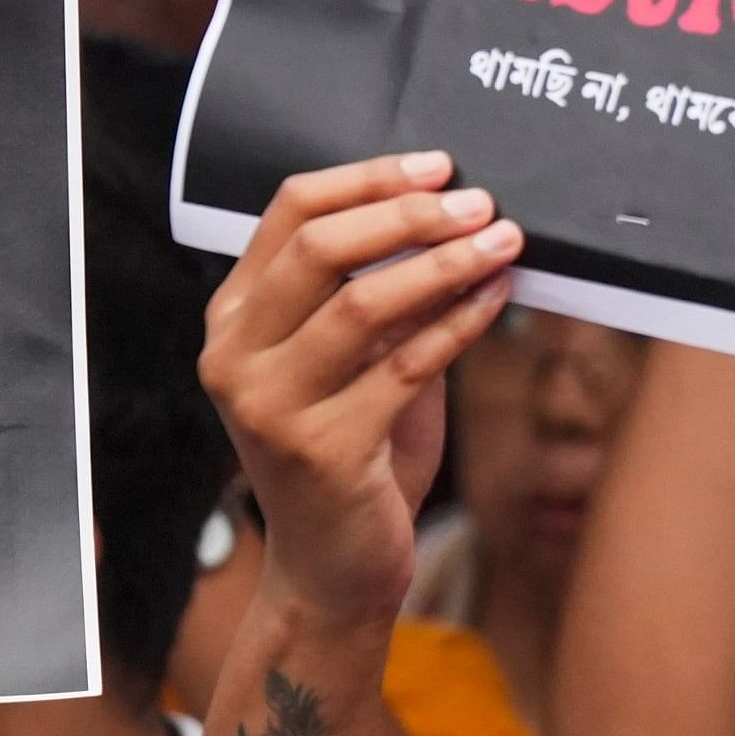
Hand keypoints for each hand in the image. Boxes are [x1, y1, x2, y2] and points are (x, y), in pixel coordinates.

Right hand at [197, 154, 522, 636]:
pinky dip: (458, 323)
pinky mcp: (322, 449)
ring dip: (443, 263)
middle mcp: (233, 357)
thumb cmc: (349, 456)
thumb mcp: (345, 363)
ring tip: (502, 240)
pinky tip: (496, 299)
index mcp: (231, 319)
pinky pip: (405, 365)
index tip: (437, 165)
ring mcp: (269, 405)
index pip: (287, 211)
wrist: (331, 570)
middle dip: (408, 214)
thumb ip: (373, 293)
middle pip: (318, 247)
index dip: (367, 178)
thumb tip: (452, 212)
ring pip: (362, 302)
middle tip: (479, 202)